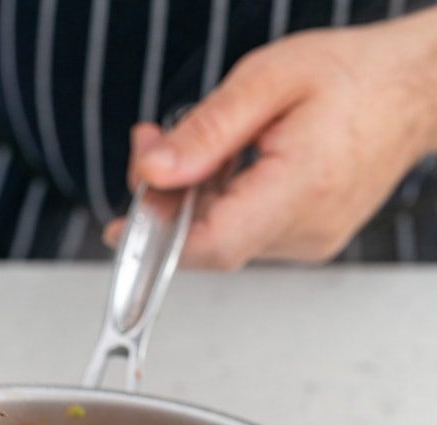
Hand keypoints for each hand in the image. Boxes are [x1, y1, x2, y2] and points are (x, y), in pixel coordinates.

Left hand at [106, 11, 436, 267]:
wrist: (413, 90)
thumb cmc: (352, 77)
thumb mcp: (267, 80)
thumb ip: (205, 131)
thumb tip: (152, 172)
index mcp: (302, 186)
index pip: (214, 243)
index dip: (159, 240)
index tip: (120, 227)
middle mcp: (308, 228)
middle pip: (211, 243)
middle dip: (170, 203)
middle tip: (154, 150)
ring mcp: (309, 243)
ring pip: (225, 240)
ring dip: (195, 202)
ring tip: (206, 147)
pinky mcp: (307, 242)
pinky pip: (246, 235)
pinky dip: (223, 206)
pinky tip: (232, 168)